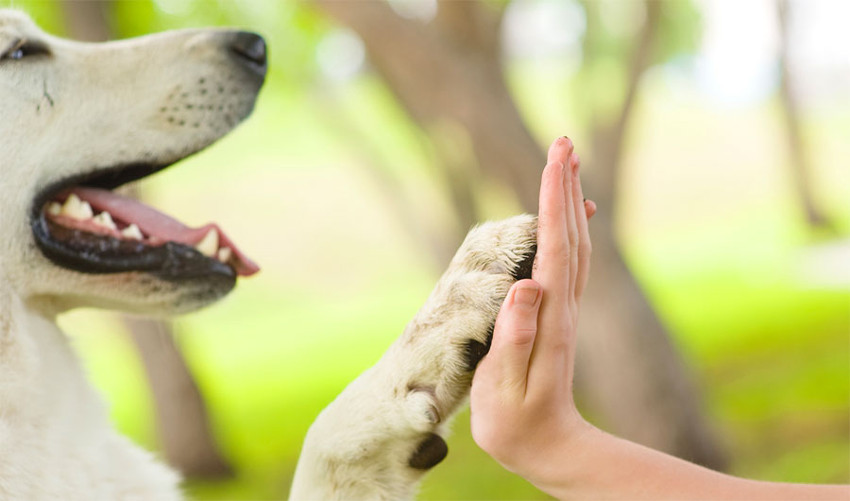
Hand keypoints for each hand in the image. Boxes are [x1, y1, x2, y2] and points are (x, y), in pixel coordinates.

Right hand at [470, 136, 593, 487]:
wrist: (550, 448)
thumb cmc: (518, 424)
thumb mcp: (507, 386)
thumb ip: (516, 336)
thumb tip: (527, 284)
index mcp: (550, 317)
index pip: (554, 247)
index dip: (552, 200)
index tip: (554, 157)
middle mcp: (564, 306)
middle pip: (570, 235)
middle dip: (564, 186)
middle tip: (563, 142)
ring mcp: (565, 310)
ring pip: (574, 244)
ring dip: (568, 202)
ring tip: (564, 166)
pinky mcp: (559, 316)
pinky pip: (568, 262)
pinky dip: (567, 229)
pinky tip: (564, 218)